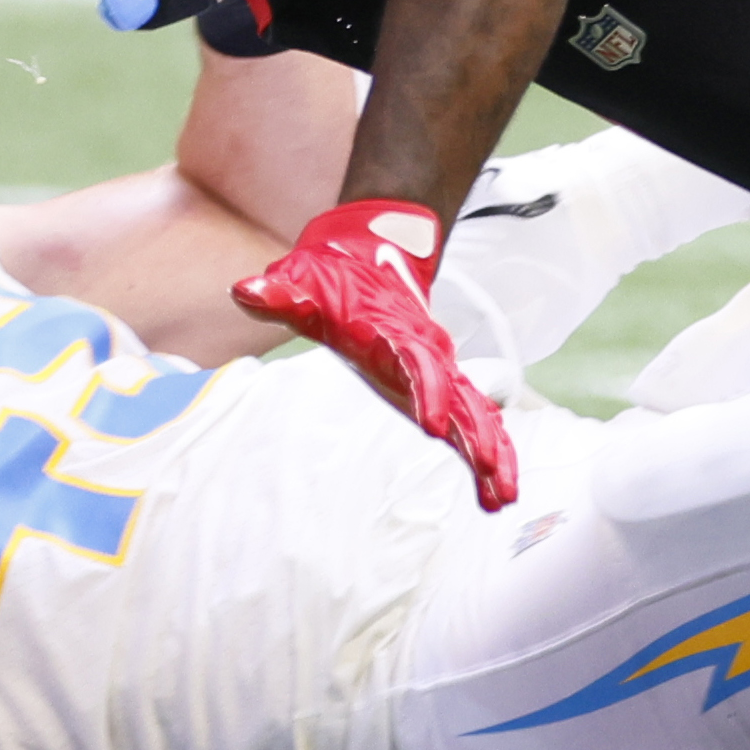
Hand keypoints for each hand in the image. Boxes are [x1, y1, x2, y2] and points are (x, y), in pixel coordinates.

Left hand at [234, 199, 519, 511]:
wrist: (371, 252)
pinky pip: (474, 418)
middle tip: (488, 472)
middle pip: (457, 396)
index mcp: (392, 332)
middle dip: (474, 435)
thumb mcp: (301, 281)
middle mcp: (424, 353)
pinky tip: (498, 490)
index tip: (434, 426)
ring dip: (491, 451)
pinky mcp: (440, 384)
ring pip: (474, 412)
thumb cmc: (332, 275)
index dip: (426, 391)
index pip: (416, 362)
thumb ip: (279, 293)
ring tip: (504, 496)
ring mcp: (437, 370)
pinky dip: (491, 448)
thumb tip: (245, 290)